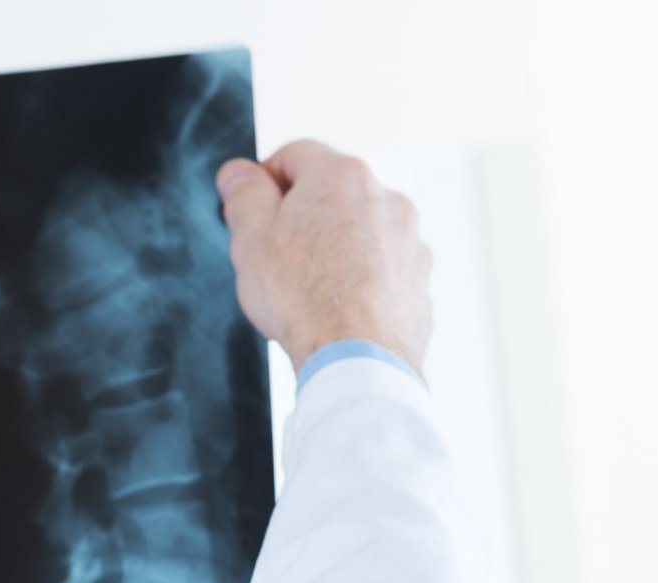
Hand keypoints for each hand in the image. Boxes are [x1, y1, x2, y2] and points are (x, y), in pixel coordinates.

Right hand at [216, 140, 432, 375]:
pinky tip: (337, 303)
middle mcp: (384, 195)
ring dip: (333, 242)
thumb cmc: (302, 296)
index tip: (249, 208)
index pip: (294, 154)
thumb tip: (239, 173)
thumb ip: (245, 196)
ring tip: (307, 284)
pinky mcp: (418, 273)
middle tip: (272, 252)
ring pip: (359, 225)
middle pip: (331, 190)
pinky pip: (381, 260)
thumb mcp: (251, 239)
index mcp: (340, 176)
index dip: (264, 179)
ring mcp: (408, 235)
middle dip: (301, 213)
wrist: (357, 354)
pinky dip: (360, 272)